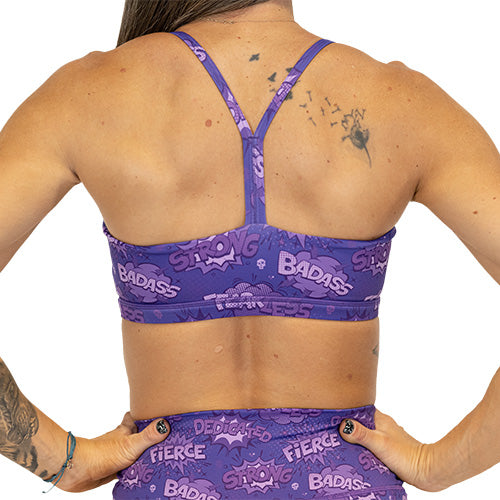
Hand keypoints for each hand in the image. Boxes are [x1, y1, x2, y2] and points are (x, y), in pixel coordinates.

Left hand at [54, 412, 169, 492]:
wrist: (77, 470)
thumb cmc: (101, 453)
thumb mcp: (131, 444)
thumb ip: (148, 436)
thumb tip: (166, 425)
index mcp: (125, 430)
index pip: (135, 417)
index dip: (144, 414)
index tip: (156, 414)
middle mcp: (121, 441)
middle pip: (136, 435)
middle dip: (147, 437)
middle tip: (163, 440)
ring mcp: (116, 455)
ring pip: (133, 452)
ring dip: (142, 455)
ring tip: (159, 459)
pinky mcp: (112, 469)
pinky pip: (128, 469)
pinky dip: (135, 471)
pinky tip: (142, 475)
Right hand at [340, 409, 438, 491]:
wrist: (428, 471)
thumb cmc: (406, 456)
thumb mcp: (379, 443)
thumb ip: (361, 434)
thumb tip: (343, 425)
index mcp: (380, 419)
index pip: (358, 411)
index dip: (345, 415)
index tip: (332, 421)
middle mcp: (384, 425)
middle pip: (361, 423)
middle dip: (349, 429)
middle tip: (334, 437)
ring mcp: (388, 437)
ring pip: (367, 435)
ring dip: (358, 440)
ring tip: (344, 448)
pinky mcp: (392, 449)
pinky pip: (373, 445)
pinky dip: (366, 449)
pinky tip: (361, 457)